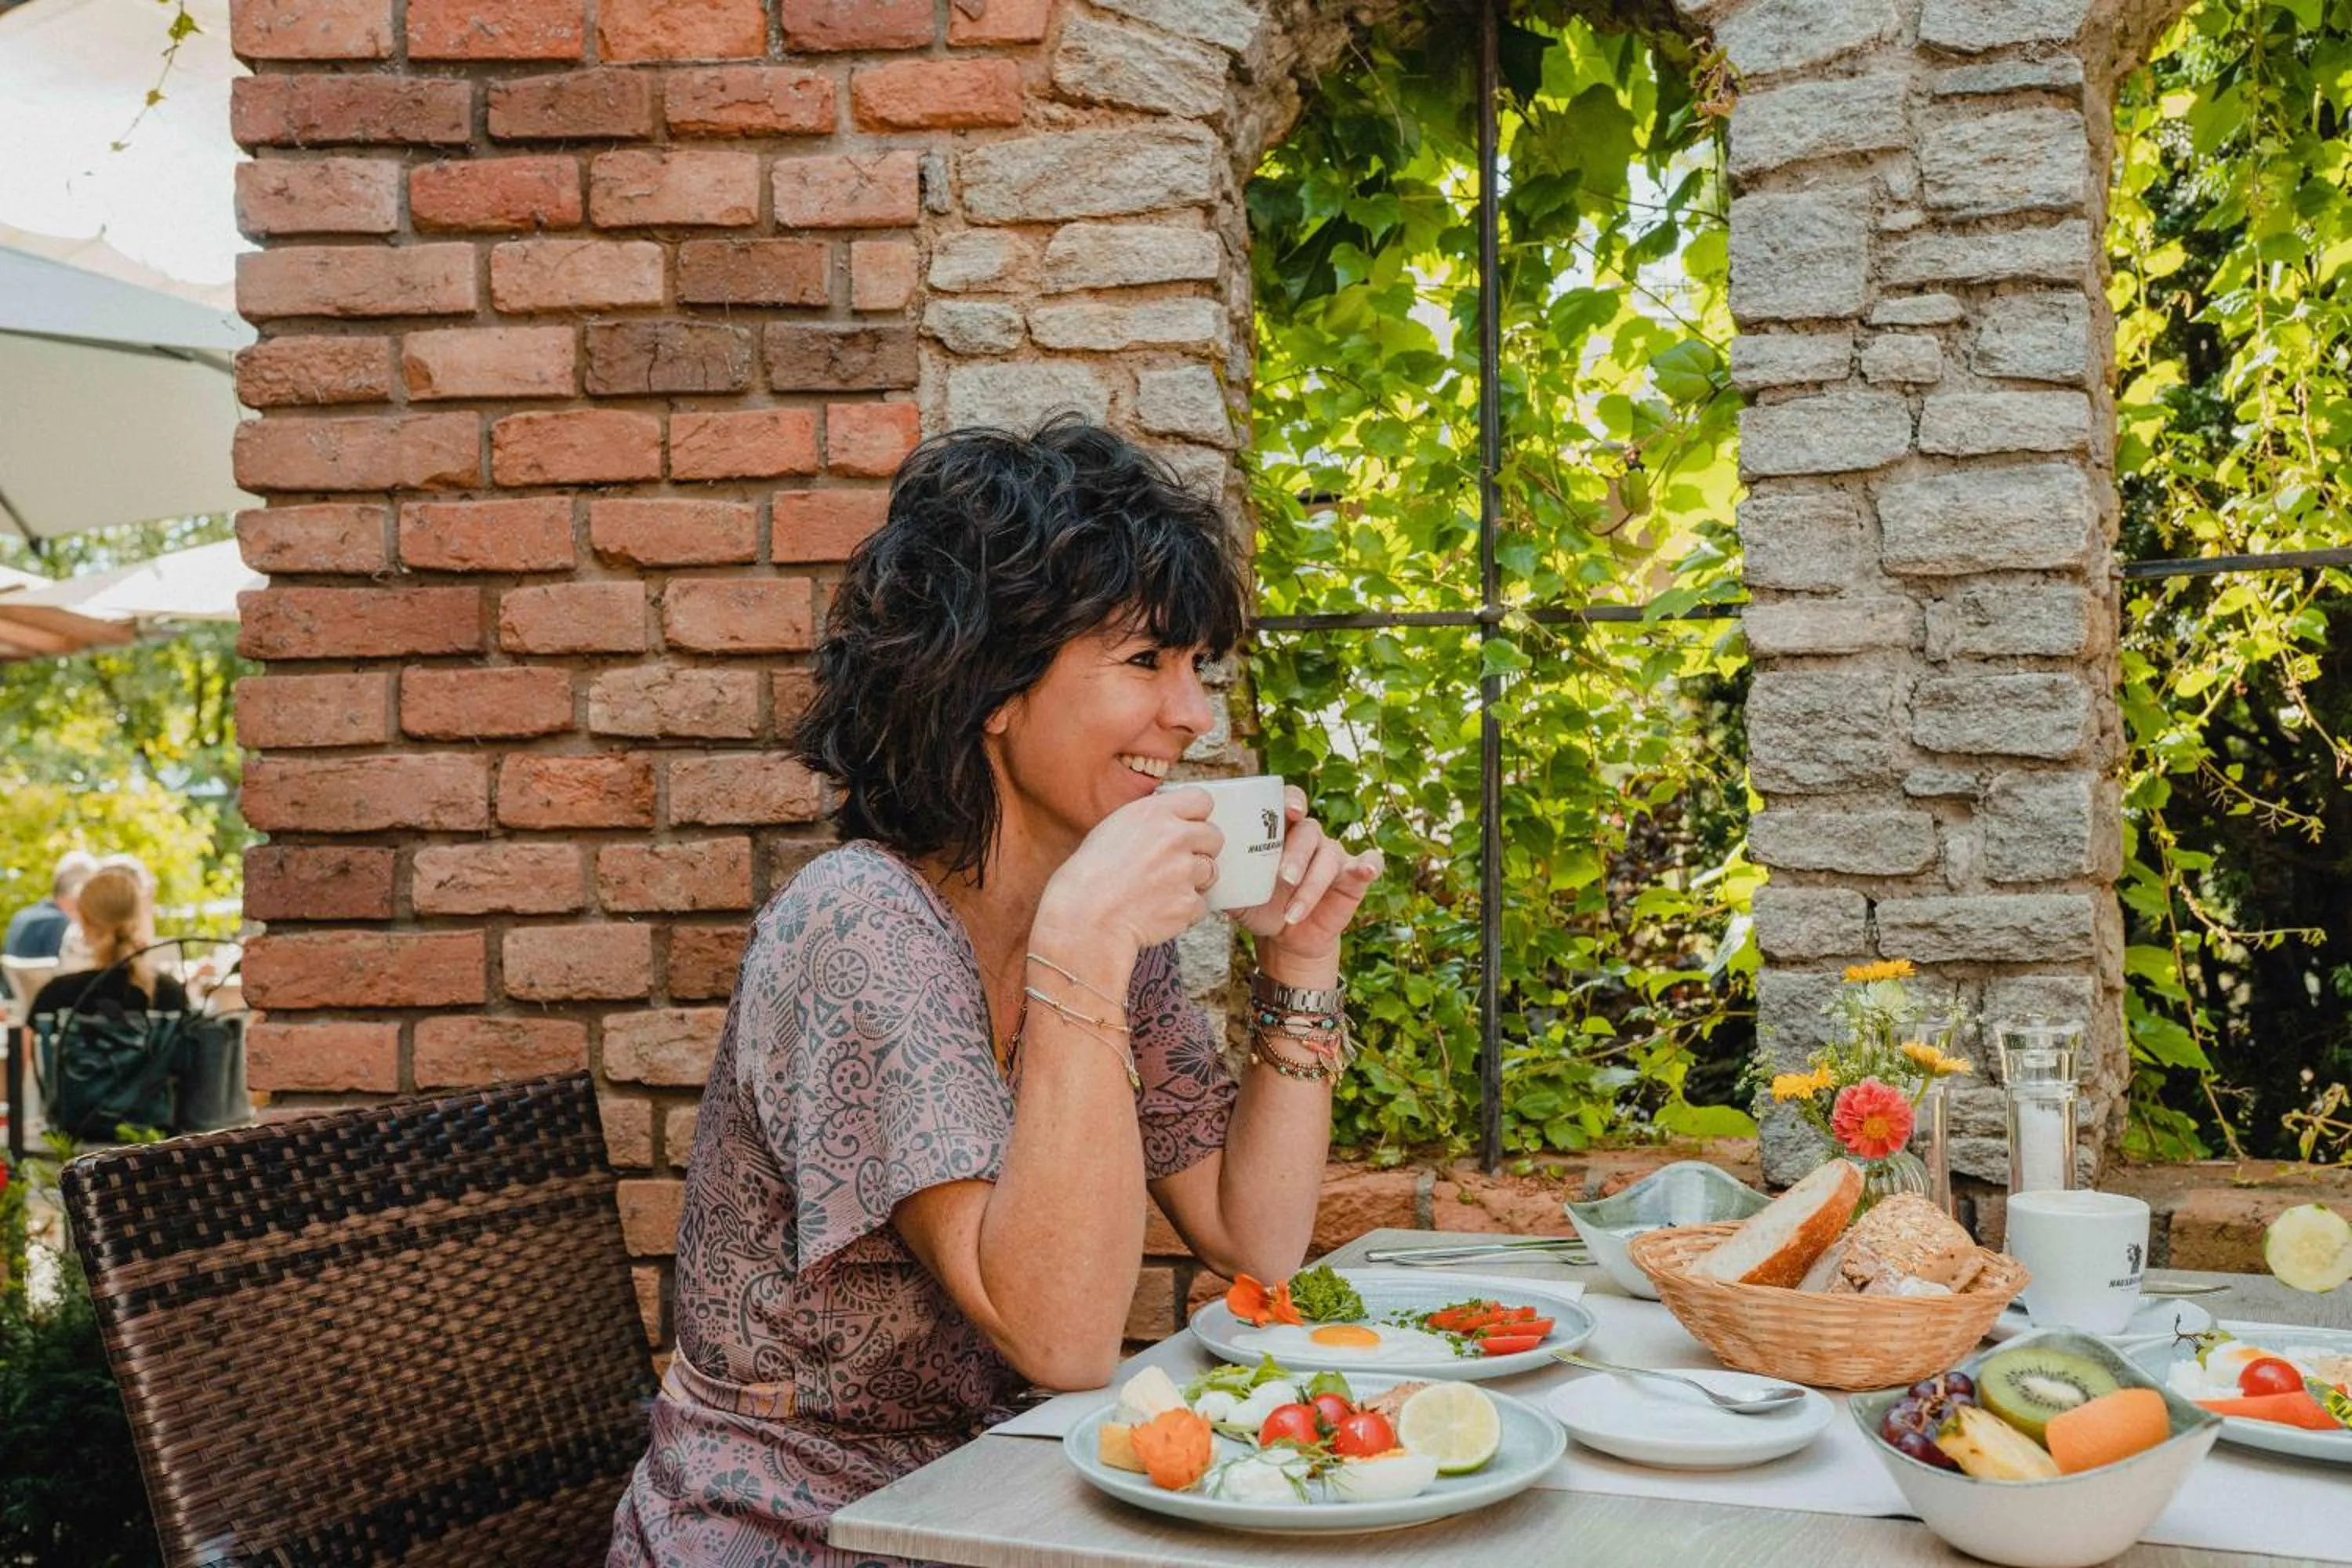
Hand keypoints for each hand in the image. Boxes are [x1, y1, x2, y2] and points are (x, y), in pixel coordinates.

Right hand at [1037, 789, 1223, 955]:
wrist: (1084, 918)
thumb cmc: (1088, 877)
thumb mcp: (1112, 829)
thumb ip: (1149, 821)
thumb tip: (1171, 822)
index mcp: (1153, 813)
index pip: (1201, 799)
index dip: (1197, 816)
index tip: (1188, 827)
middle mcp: (1175, 837)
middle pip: (1214, 836)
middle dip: (1201, 849)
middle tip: (1178, 863)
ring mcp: (1185, 871)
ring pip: (1211, 871)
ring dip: (1194, 881)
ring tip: (1162, 890)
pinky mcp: (1188, 903)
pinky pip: (1200, 904)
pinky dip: (1185, 910)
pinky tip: (1158, 911)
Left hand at [1231, 785, 1382, 960]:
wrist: (1284, 936)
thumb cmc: (1259, 904)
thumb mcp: (1236, 892)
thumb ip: (1221, 877)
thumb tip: (1196, 872)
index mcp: (1281, 831)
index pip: (1289, 802)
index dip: (1291, 800)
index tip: (1288, 811)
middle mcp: (1309, 838)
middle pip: (1309, 832)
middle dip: (1296, 855)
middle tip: (1282, 878)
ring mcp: (1333, 855)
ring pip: (1330, 856)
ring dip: (1312, 884)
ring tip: (1293, 911)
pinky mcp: (1352, 878)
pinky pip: (1368, 864)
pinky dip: (1369, 865)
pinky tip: (1365, 871)